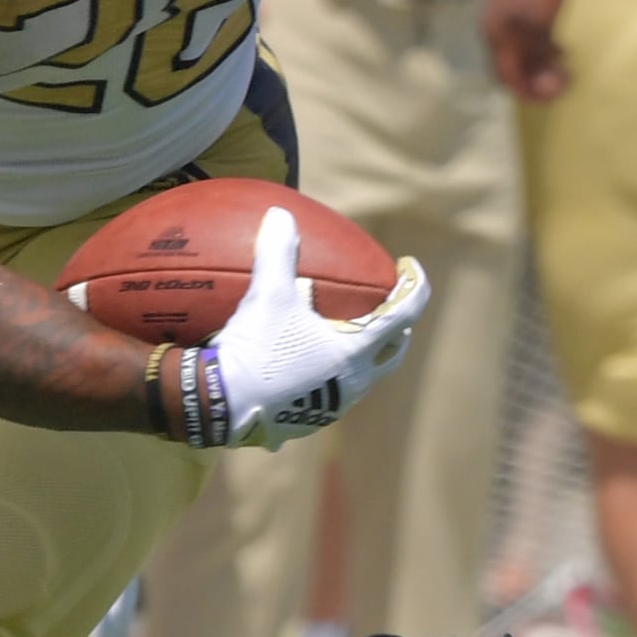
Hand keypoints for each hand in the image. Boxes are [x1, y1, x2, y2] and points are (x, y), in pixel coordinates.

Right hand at [194, 206, 429, 448]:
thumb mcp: (268, 296)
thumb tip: (281, 215)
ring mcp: (332, 406)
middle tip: (391, 307)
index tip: (410, 267)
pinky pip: (332, 393)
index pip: (403, 315)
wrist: (221, 406)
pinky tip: (310, 363)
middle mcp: (353, 383)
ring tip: (351, 335)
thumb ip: (278, 254)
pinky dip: (333, 372)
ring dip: (366, 355)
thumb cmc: (255, 349)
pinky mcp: (308, 421)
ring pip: (363, 378)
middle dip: (397, 328)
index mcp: (355, 352)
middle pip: (392, 353)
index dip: (414, 286)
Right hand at [483, 0, 572, 100]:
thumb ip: (537, 52)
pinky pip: (526, 40)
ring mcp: (505, 21)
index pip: (508, 76)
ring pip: (521, 54)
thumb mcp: (539, 22)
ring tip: (564, 68)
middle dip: (537, 80)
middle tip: (563, 81)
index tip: (552, 95)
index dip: (529, 91)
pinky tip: (560, 49)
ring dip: (541, 65)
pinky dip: (542, 50)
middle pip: (512, 68)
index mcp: (497, 36)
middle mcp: (497, 32)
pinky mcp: (516, 11)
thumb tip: (540, 78)